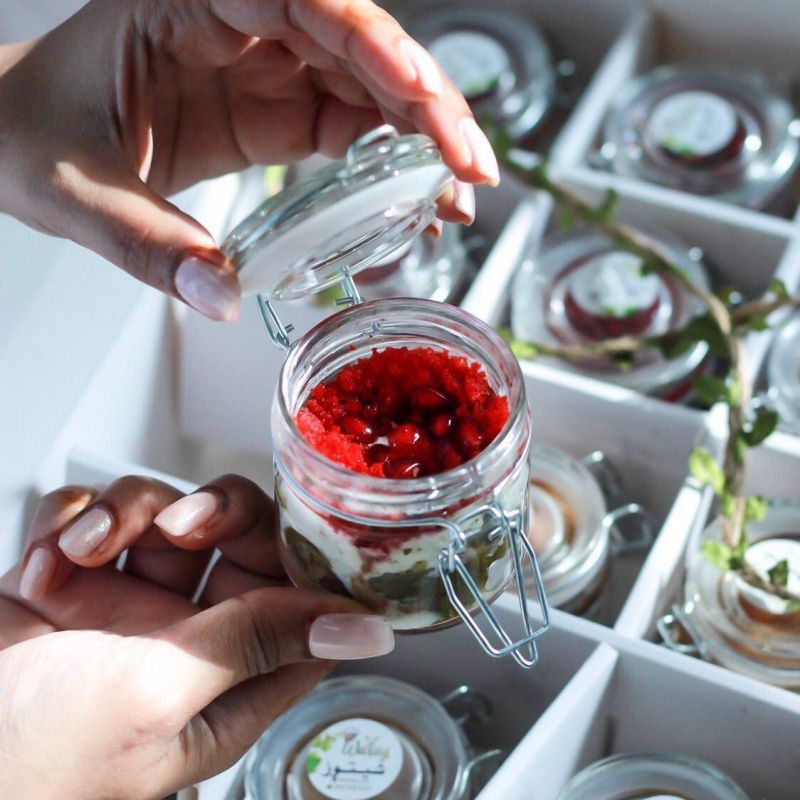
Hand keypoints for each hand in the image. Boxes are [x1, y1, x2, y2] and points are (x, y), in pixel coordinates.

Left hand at [0, 0, 495, 320]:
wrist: (12, 141)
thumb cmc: (26, 132)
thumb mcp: (76, 190)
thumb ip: (150, 245)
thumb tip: (223, 297)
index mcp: (186, 0)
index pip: (300, 0)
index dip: (375, 46)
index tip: (424, 102)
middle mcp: (236, 23)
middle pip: (356, 43)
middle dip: (422, 104)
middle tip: (468, 169)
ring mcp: (259, 68)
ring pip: (363, 86)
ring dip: (417, 139)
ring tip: (453, 198)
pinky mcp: (269, 114)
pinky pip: (343, 128)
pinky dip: (383, 165)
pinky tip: (409, 202)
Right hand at [0, 475, 393, 799]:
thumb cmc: (38, 758)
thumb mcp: (159, 695)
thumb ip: (256, 643)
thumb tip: (366, 631)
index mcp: (231, 675)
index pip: (305, 602)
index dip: (311, 555)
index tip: (304, 517)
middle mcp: (189, 634)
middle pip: (238, 536)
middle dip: (212, 512)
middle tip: (178, 523)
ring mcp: (130, 601)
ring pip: (166, 510)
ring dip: (127, 512)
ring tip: (81, 550)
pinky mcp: (76, 575)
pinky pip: (97, 512)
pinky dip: (73, 518)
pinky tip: (43, 561)